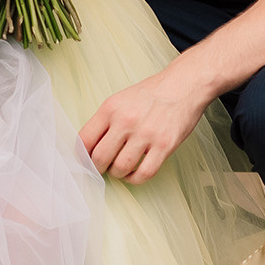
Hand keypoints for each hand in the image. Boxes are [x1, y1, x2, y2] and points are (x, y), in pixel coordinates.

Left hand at [79, 67, 210, 183]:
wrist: (183, 85)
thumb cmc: (151, 94)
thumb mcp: (120, 99)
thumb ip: (104, 121)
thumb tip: (89, 148)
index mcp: (110, 108)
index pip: (84, 140)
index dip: (81, 156)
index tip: (84, 161)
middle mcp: (126, 121)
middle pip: (100, 158)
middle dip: (98, 168)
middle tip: (103, 167)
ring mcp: (146, 134)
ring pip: (120, 168)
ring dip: (117, 174)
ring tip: (120, 169)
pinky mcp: (165, 146)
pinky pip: (144, 173)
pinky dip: (135, 179)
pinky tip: (134, 173)